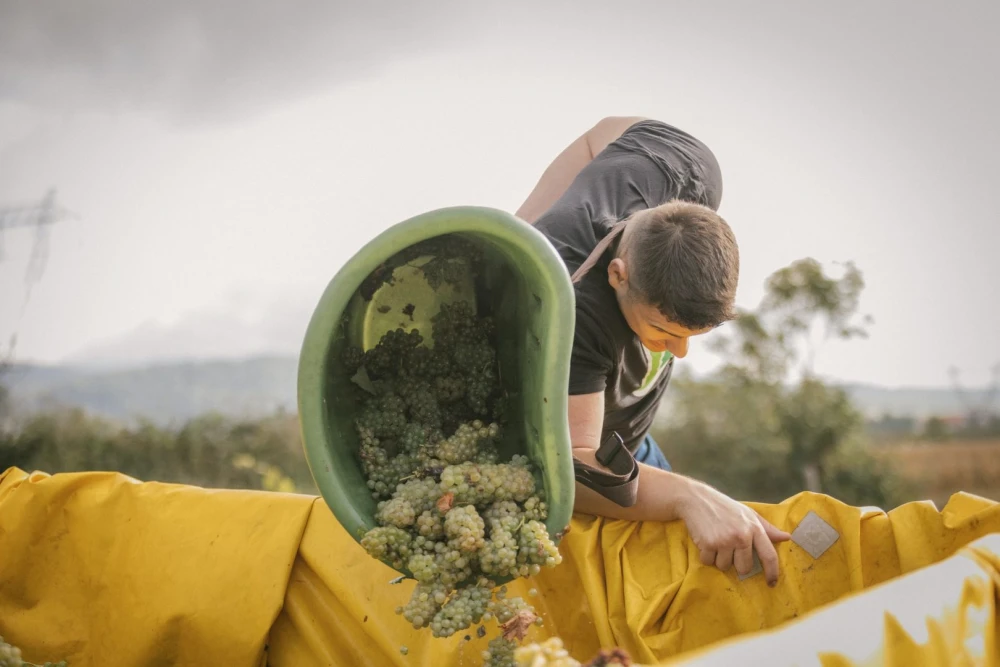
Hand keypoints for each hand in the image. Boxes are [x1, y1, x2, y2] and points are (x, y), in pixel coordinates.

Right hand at [676, 478, 790, 585]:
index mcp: (754, 528)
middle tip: (729, 550)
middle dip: (737, 564)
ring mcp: (725, 541)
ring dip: (719, 559)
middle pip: (744, 568)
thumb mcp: (748, 514)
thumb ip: (767, 528)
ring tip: (716, 542)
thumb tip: (787, 537)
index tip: (772, 583)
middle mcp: (742, 536)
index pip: (769, 555)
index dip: (772, 572)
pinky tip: (705, 542)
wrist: (697, 499)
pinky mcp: (709, 544)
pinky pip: (709, 563)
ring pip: (725, 567)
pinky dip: (706, 556)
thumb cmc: (725, 507)